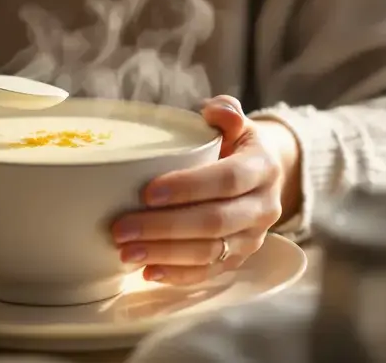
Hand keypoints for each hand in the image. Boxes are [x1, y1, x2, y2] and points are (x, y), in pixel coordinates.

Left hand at [110, 95, 300, 284]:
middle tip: (121, 228)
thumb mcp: (237, 124)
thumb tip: (214, 110)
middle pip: (215, 222)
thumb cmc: (236, 146)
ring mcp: (252, 238)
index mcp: (262, 169)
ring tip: (126, 252)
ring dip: (165, 255)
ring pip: (210, 252)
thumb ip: (226, 113)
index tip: (148, 193)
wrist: (263, 177)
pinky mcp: (239, 259)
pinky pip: (210, 273)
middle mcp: (263, 207)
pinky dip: (179, 276)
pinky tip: (148, 273)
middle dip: (165, 227)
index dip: (188, 187)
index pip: (227, 180)